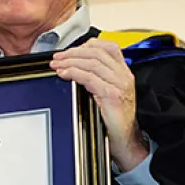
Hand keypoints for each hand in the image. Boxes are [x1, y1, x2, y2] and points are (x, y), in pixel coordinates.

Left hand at [51, 40, 148, 170]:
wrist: (126, 140)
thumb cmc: (115, 119)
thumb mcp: (109, 92)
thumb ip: (98, 78)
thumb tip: (75, 66)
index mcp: (124, 72)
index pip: (108, 47)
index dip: (87, 45)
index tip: (69, 50)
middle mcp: (124, 75)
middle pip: (97, 53)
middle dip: (73, 52)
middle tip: (57, 57)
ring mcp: (119, 84)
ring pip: (92, 63)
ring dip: (70, 61)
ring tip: (57, 65)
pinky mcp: (112, 95)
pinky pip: (90, 78)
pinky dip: (74, 73)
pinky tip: (65, 74)